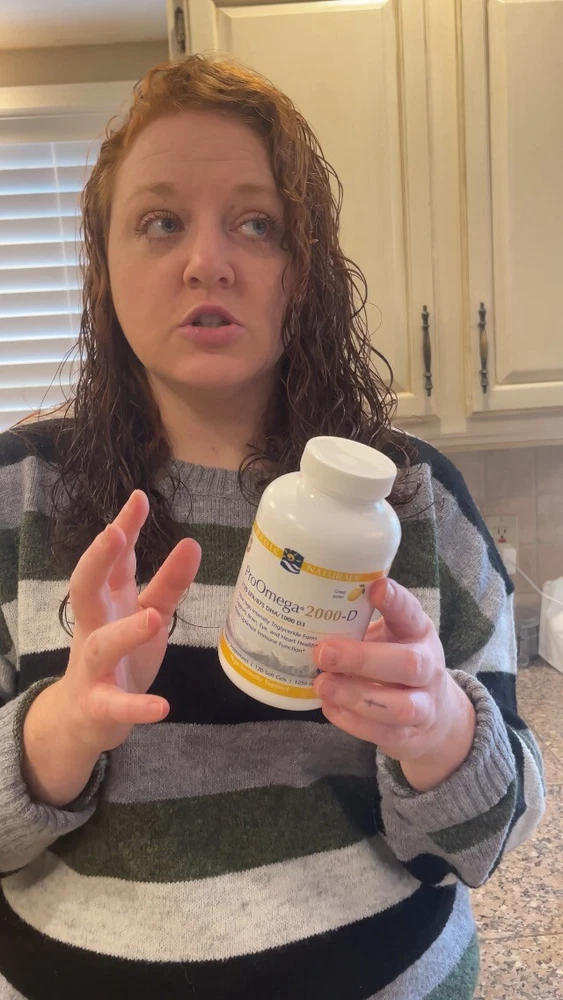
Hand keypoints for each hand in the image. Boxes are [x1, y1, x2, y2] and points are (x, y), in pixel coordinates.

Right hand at [56, 490, 200, 753]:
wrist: (81, 719)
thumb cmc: (119, 656)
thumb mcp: (148, 613)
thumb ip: (169, 582)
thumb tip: (192, 543)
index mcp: (106, 601)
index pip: (113, 558)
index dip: (124, 527)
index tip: (139, 497)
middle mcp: (93, 627)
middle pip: (86, 587)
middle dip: (98, 559)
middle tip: (115, 531)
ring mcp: (92, 666)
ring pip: (103, 646)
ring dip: (126, 632)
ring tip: (153, 619)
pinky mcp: (99, 705)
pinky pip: (115, 706)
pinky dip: (136, 707)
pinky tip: (161, 707)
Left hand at [312, 578, 475, 790]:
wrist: (434, 715)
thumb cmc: (396, 663)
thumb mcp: (389, 637)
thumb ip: (360, 624)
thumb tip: (308, 609)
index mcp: (419, 633)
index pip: (411, 613)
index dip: (396, 601)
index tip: (376, 588)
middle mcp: (429, 668)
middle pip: (408, 664)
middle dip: (363, 659)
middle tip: (324, 652)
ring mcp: (425, 705)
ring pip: (399, 706)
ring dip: (355, 696)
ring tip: (322, 685)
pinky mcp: (410, 736)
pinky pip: (385, 733)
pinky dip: (354, 722)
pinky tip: (329, 708)